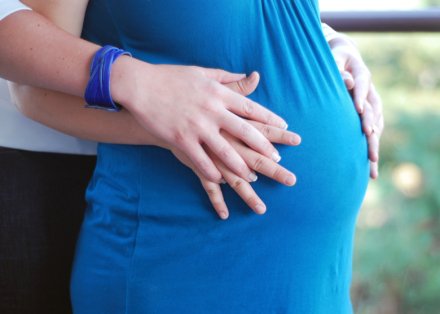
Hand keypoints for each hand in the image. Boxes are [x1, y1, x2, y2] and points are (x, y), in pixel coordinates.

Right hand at [112, 59, 287, 182]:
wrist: (140, 85)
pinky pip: (200, 161)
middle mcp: (212, 111)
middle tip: (277, 159)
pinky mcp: (181, 140)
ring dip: (241, 166)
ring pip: (226, 151)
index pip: (252, 108)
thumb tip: (251, 76)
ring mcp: (197, 127)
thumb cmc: (171, 78)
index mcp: (219, 93)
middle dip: (263, 147)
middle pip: (245, 132)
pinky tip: (220, 181)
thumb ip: (228, 78)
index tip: (285, 128)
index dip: (270, 119)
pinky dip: (212, 172)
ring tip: (253, 176)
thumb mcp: (202, 73)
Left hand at [329, 35, 383, 178]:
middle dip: (370, 125)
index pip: (361, 84)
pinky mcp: (369, 113)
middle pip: (373, 109)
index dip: (360, 96)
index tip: (358, 109)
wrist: (345, 59)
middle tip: (368, 137)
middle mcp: (369, 91)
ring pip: (376, 123)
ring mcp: (371, 103)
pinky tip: (370, 161)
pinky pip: (373, 129)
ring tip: (372, 162)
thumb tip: (345, 80)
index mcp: (361, 74)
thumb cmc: (334, 60)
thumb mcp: (334, 59)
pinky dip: (372, 144)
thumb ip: (337, 68)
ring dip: (374, 142)